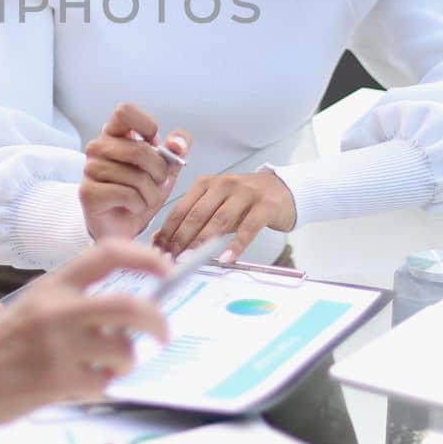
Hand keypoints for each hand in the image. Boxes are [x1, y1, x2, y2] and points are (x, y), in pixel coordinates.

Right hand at [0, 241, 170, 425]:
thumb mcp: (31, 309)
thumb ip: (73, 306)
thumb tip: (127, 315)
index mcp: (52, 286)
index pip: (106, 254)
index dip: (143, 257)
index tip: (166, 267)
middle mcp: (58, 309)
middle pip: (131, 306)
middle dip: (158, 321)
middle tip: (162, 333)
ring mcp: (59, 345)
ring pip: (124, 351)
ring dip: (126, 362)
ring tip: (108, 367)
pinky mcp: (57, 379)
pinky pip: (104, 383)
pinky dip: (101, 386)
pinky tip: (80, 384)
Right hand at [79, 102, 189, 240]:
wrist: (120, 225)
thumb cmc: (139, 191)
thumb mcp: (164, 167)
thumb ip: (175, 149)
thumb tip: (178, 144)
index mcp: (114, 133)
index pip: (125, 111)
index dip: (147, 126)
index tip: (154, 144)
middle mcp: (98, 147)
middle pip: (139, 149)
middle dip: (159, 172)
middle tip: (158, 183)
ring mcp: (90, 169)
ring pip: (135, 177)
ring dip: (150, 194)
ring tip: (144, 199)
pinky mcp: (88, 192)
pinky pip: (126, 195)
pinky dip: (138, 205)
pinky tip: (132, 207)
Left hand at [152, 170, 295, 263]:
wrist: (283, 190)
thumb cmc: (244, 201)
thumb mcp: (216, 206)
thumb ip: (193, 221)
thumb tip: (162, 241)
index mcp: (205, 184)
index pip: (181, 209)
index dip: (169, 231)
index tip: (159, 250)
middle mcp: (223, 185)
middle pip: (197, 214)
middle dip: (181, 239)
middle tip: (172, 258)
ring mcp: (245, 193)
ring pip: (219, 219)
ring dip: (203, 242)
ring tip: (192, 259)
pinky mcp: (265, 205)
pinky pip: (249, 227)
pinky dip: (237, 244)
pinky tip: (227, 258)